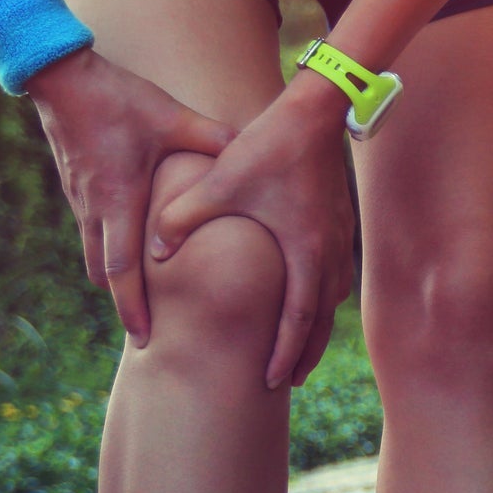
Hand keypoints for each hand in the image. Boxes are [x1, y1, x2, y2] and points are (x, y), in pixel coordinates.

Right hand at [24, 48, 235, 346]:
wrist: (59, 76)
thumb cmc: (118, 98)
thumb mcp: (172, 119)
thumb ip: (213, 138)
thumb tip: (252, 151)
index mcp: (120, 201)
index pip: (123, 271)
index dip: (133, 307)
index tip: (143, 339)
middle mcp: (96, 209)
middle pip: (105, 273)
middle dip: (124, 304)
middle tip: (143, 334)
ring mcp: (81, 199)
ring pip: (95, 253)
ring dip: (114, 277)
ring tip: (136, 300)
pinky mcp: (75, 186)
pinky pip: (91, 230)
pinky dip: (106, 249)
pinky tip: (126, 251)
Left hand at [149, 74, 355, 388]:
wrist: (315, 110)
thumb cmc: (268, 146)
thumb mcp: (218, 183)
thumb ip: (181, 218)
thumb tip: (151, 251)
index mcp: (304, 250)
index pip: (297, 318)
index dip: (285, 353)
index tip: (274, 380)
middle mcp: (329, 251)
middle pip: (322, 320)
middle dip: (306, 353)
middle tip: (290, 381)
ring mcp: (340, 237)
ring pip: (333, 299)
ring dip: (317, 327)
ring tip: (300, 348)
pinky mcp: (340, 222)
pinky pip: (336, 274)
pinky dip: (324, 297)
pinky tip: (312, 299)